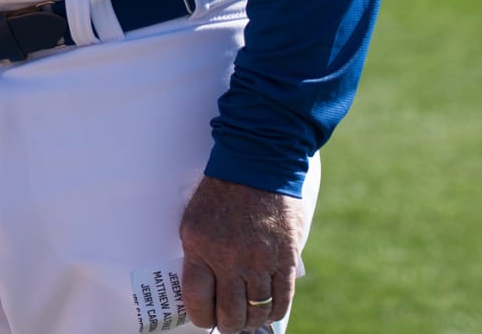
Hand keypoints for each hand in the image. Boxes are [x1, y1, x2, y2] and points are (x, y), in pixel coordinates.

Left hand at [179, 175, 306, 331]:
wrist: (257, 163)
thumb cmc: (221, 191)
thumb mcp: (194, 221)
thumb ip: (197, 256)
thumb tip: (202, 290)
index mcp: (201, 247)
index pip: (197, 300)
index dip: (201, 316)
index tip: (205, 317)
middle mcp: (230, 258)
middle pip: (230, 314)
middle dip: (228, 323)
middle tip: (229, 320)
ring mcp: (260, 260)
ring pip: (257, 310)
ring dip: (252, 319)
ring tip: (248, 315)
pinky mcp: (286, 258)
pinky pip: (282, 299)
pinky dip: (274, 311)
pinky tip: (269, 310)